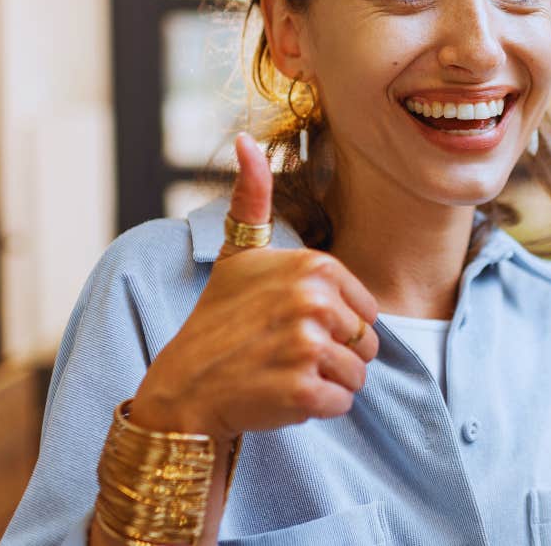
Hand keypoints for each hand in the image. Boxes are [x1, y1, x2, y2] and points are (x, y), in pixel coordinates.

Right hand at [128, 134, 379, 440]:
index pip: (367, 310)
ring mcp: (306, 346)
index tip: (292, 326)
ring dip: (327, 384)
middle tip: (285, 354)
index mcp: (313, 267)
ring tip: (282, 373)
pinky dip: (317, 410)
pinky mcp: (302, 390)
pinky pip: (341, 404)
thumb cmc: (217, 320)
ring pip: (358, 377)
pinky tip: (280, 397)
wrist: (182, 387)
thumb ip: (252, 199)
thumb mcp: (237, 254)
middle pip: (367, 344)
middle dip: (335, 357)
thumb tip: (247, 141)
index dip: (337, 327)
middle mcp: (313, 301)